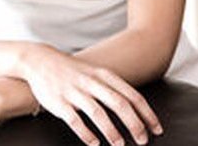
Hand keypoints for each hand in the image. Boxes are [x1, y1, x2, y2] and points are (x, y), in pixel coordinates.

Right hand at [21, 44, 163, 145]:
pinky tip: (94, 144)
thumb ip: (115, 88)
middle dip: (134, 124)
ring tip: (120, 145)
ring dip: (111, 131)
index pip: (132, 96)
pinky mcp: (59, 102)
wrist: (41, 61)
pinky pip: (75, 120)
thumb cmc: (74, 72)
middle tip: (143, 140)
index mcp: (105, 75)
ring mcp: (75, 92)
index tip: (156, 128)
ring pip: (98, 113)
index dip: (146, 114)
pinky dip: (86, 133)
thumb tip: (137, 109)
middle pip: (119, 104)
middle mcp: (92, 82)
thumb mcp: (97, 73)